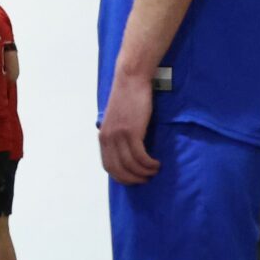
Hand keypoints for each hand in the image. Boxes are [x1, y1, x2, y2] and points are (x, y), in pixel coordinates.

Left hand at [99, 69, 159, 184]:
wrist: (130, 79)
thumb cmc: (127, 99)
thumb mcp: (116, 120)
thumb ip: (117, 136)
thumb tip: (125, 153)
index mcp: (103, 137)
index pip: (108, 167)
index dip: (122, 177)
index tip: (134, 180)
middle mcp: (108, 138)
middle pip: (118, 170)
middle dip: (133, 179)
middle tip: (146, 179)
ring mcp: (118, 135)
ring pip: (131, 165)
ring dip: (145, 172)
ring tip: (154, 170)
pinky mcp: (131, 131)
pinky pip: (140, 156)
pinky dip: (149, 164)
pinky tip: (156, 163)